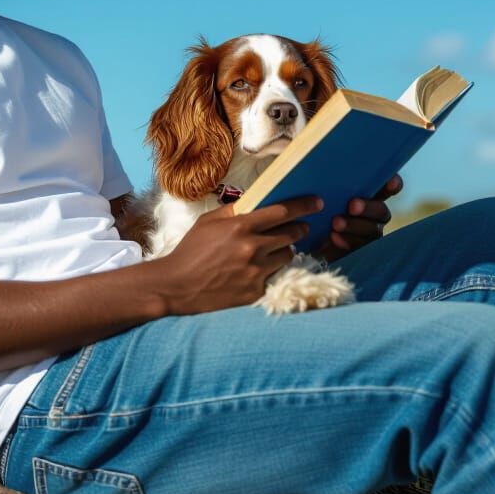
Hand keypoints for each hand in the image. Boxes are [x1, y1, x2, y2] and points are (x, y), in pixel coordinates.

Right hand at [152, 195, 324, 315]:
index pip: (282, 211)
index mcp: (240, 226)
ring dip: (284, 249)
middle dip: (299, 228)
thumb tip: (256, 202)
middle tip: (301, 226)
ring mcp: (256, 271)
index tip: (317, 202)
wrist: (176, 286)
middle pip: (292, 234)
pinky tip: (257, 269)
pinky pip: (274, 276)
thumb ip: (234, 211)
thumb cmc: (191, 250)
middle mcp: (252, 248)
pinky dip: (269, 270)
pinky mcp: (255, 291)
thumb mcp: (208, 222)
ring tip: (274, 248)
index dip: (304, 205)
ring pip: (287, 255)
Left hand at [312, 174, 402, 263]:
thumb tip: (326, 169)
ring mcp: (368, 234)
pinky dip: (348, 241)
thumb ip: (331, 184)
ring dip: (355, 225)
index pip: (388, 188)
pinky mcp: (358, 251)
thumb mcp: (322, 193)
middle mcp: (373, 215)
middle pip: (381, 211)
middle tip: (352, 206)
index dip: (392, 184)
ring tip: (335, 223)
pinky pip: (359, 247)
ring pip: (372, 230)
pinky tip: (334, 237)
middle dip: (368, 207)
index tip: (391, 182)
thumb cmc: (316, 207)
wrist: (302, 238)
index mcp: (368, 195)